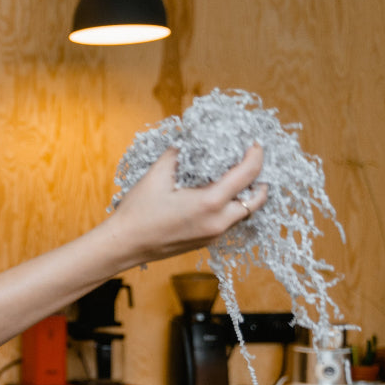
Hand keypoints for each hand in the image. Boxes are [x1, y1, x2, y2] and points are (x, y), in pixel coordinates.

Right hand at [105, 145, 268, 264]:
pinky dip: (231, 206)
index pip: (247, 175)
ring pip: (244, 212)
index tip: (254, 143)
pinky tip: (216, 195)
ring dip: (246, 194)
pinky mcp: (206, 241)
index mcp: (209, 203)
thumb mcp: (157, 175)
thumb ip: (178, 154)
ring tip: (236, 177)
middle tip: (250, 162)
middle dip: (260, 178)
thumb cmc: (138, 212)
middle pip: (256, 199)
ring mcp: (213, 234)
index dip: (255, 155)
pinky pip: (229, 221)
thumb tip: (191, 139)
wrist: (124, 245)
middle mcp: (218, 222)